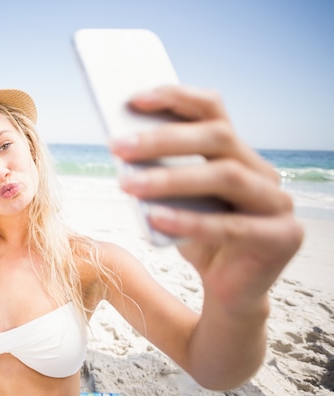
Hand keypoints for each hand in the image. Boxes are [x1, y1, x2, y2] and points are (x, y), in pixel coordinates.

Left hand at [110, 85, 303, 313]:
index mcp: (238, 155)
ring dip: (171, 179)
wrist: (228, 292)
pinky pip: (231, 226)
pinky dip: (190, 222)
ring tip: (127, 184)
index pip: (213, 111)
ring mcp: (278, 204)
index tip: (133, 98)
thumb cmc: (197, 240)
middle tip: (118, 145)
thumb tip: (121, 147)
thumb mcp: (175, 202)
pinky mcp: (282, 238)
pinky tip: (156, 219)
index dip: (176, 98)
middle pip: (218, 137)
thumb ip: (159, 174)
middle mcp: (263, 172)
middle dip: (164, 139)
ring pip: (226, 176)